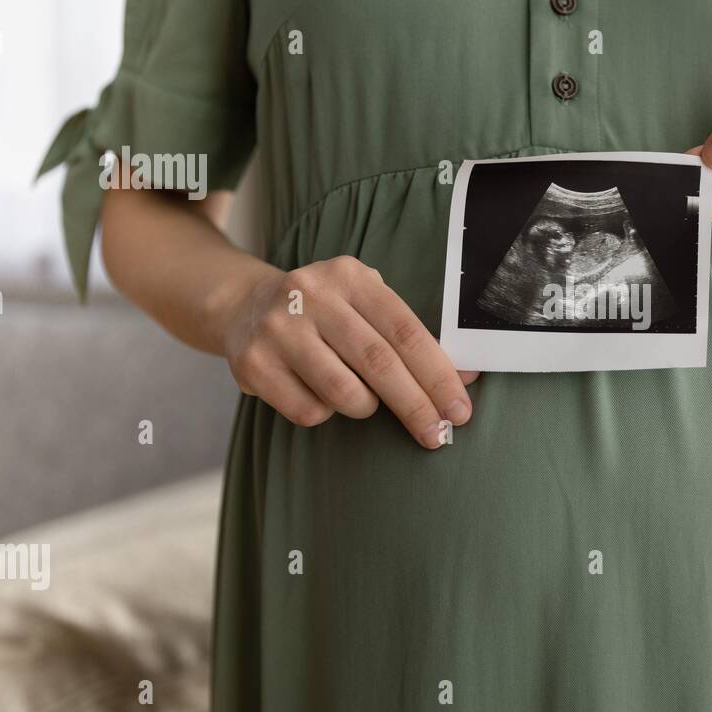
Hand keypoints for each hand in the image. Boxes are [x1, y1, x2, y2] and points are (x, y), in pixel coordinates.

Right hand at [218, 256, 477, 447]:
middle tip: (438, 435)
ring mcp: (278, 328)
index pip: (406, 331)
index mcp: (351, 277)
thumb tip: (466, 379)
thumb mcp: (366, 306)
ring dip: (365, 407)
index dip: (438, 374)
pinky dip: (326, 413)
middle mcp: (312, 295)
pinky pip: (308, 410)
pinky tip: (320, 395)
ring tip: (363, 400)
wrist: (244, 305)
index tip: (459, 410)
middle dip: (415, 405)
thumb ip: (412, 339)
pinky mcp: (252, 363)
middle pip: (378, 362)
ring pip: (343, 391)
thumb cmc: (326, 313)